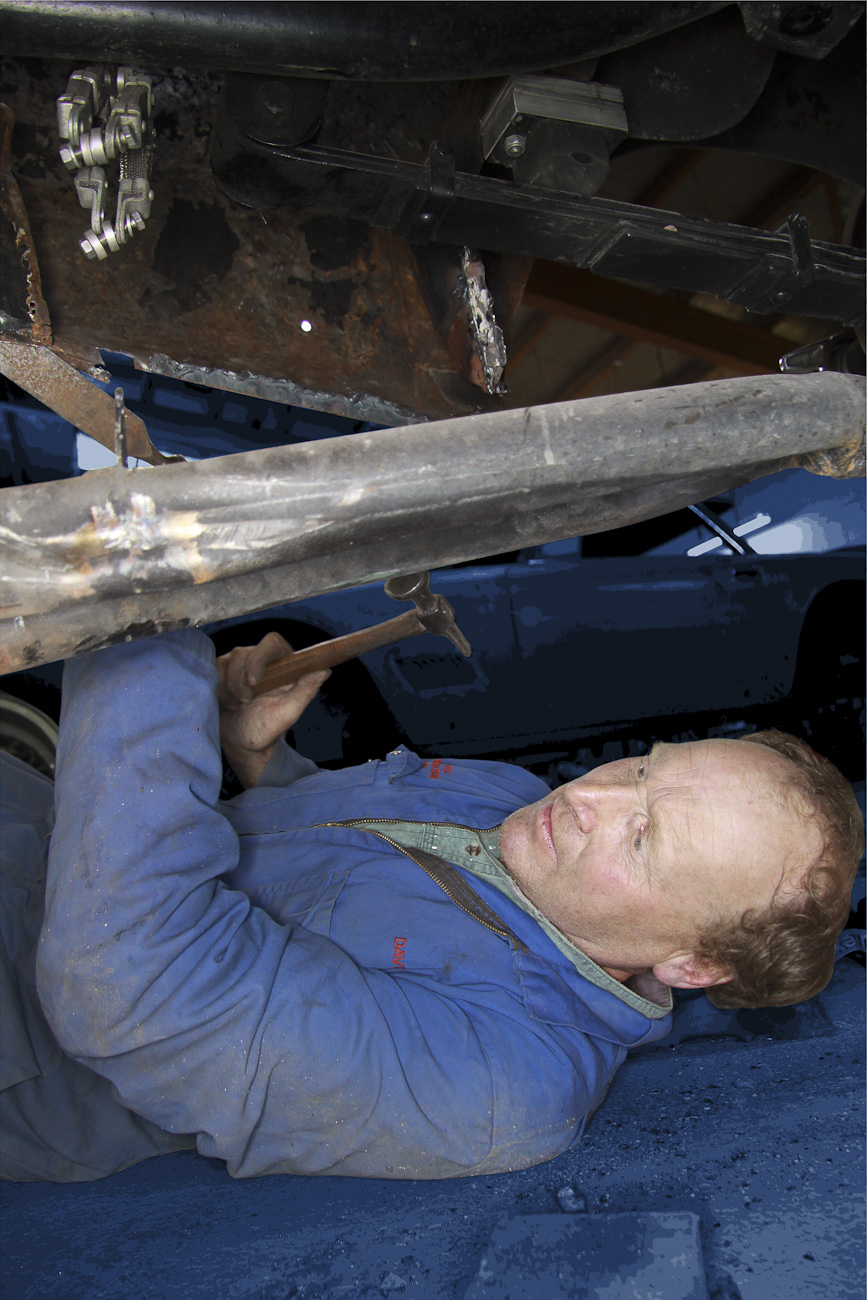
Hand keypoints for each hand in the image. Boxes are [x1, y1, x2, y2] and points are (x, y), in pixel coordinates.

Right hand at [216, 631, 329, 787]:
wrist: (241, 743)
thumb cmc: (266, 729)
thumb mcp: (287, 714)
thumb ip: (305, 692)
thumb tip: (324, 671)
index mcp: (283, 664)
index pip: (271, 642)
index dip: (259, 656)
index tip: (253, 680)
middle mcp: (261, 660)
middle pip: (243, 653)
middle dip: (240, 681)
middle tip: (245, 702)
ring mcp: (239, 664)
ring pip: (225, 662)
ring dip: (229, 689)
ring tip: (238, 705)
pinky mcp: (222, 672)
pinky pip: (212, 670)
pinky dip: (218, 690)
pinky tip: (227, 703)